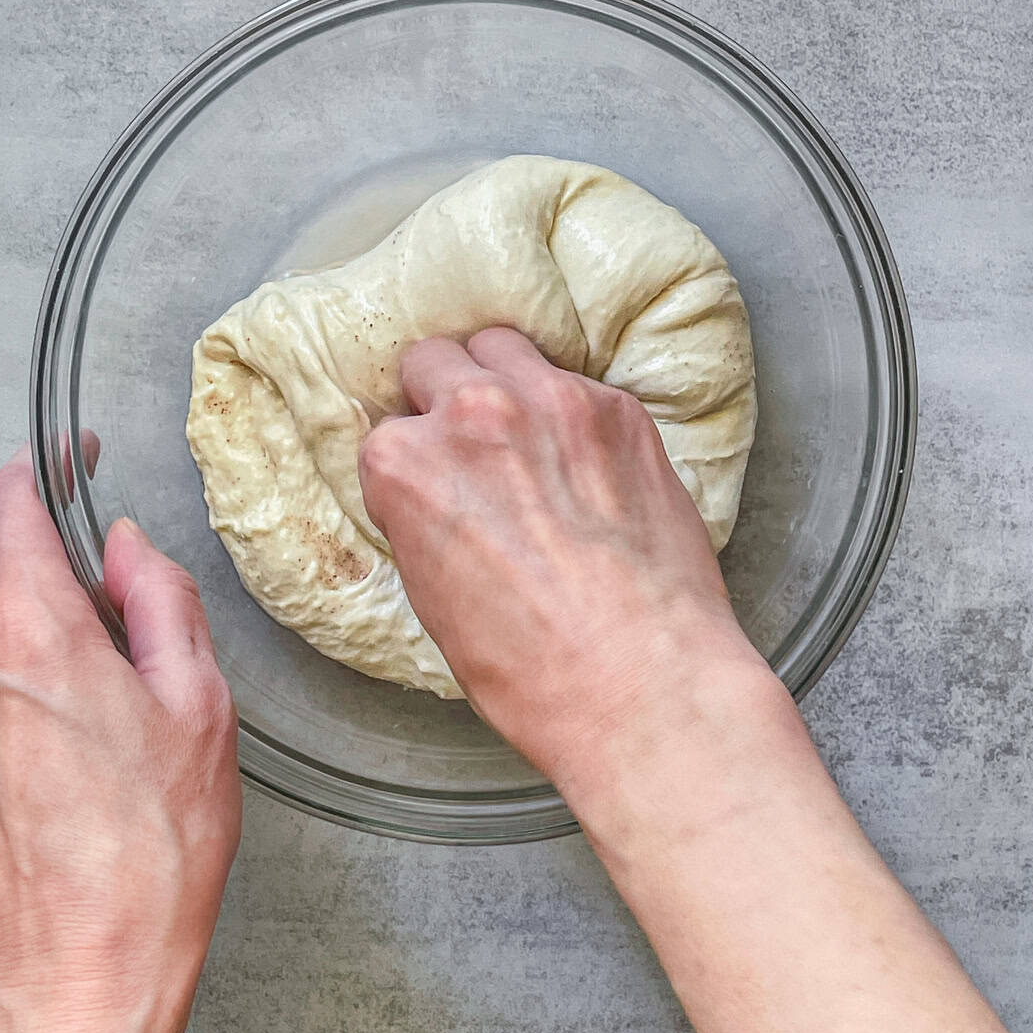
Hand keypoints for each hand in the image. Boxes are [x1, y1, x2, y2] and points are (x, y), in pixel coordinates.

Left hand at [0, 444, 240, 1032]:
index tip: (67, 461)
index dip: (45, 471)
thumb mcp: (199, 702)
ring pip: (4, 649)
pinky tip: (66, 774)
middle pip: (25, 590)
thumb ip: (159, 598)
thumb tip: (127, 546)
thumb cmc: (151, 847)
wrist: (88, 964)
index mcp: (38, 638)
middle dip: (80, 612)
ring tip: (104, 748)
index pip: (15, 510)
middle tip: (137, 685)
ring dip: (50, 670)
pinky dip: (20, 714)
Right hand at [361, 332, 1018, 1032]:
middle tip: (472, 445)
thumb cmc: (532, 672)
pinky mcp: (618, 408)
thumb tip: (438, 492)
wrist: (646, 686)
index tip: (434, 483)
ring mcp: (552, 400)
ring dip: (504, 380)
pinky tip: (587, 463)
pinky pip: (575, 381)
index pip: (386, 427)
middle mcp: (472, 412)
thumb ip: (423, 516)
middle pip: (434, 360)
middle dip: (442, 397)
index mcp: (405, 465)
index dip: (412, 459)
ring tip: (527, 434)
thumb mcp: (433, 599)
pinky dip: (571, 410)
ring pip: (504, 346)